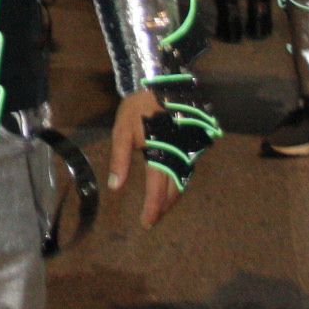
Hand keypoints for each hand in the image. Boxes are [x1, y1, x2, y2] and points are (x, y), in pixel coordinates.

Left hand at [110, 89, 181, 227]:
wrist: (161, 84)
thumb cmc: (138, 108)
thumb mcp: (122, 131)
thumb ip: (119, 159)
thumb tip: (115, 186)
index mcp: (161, 153)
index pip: (158, 189)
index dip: (153, 208)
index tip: (146, 223)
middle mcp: (180, 155)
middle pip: (174, 189)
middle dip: (164, 206)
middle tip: (152, 218)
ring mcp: (189, 150)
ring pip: (183, 181)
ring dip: (172, 195)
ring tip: (159, 206)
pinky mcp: (193, 145)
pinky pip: (186, 169)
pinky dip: (178, 181)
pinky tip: (169, 185)